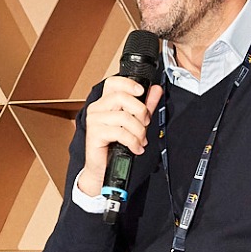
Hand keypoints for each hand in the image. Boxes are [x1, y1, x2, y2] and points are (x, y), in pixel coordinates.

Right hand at [75, 78, 164, 196]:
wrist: (103, 168)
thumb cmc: (115, 146)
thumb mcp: (134, 122)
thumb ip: (145, 105)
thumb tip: (156, 90)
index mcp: (105, 102)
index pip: (113, 83)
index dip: (128, 83)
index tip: (142, 92)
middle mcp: (97, 108)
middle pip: (121, 97)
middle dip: (140, 111)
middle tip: (145, 123)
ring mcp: (94, 120)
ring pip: (123, 116)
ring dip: (138, 130)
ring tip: (140, 140)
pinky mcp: (94, 133)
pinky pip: (119, 132)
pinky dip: (132, 141)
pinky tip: (136, 147)